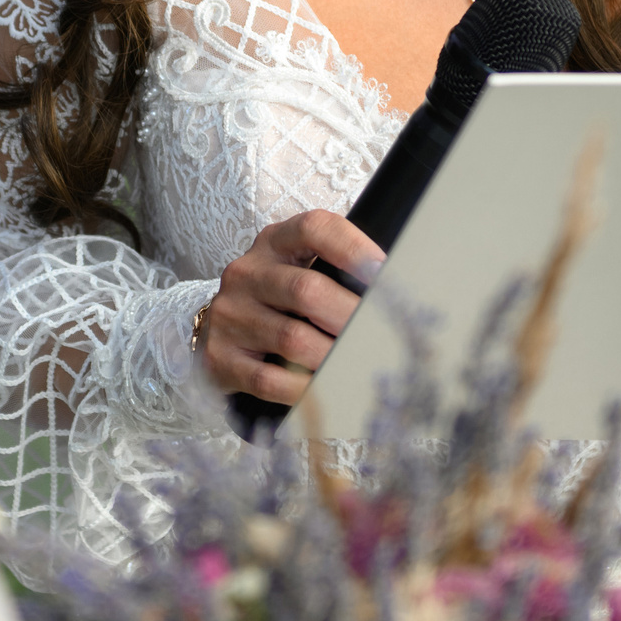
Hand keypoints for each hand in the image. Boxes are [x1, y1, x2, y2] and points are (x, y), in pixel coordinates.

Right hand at [201, 210, 384, 404]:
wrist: (220, 332)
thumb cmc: (279, 301)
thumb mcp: (300, 271)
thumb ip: (339, 275)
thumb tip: (400, 296)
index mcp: (275, 242)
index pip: (315, 229)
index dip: (354, 249)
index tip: (386, 275)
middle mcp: (248, 272)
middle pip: (307, 290)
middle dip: (352, 318)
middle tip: (385, 337)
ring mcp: (231, 314)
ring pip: (292, 339)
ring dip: (334, 358)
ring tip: (363, 367)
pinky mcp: (220, 356)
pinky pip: (270, 379)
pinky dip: (305, 389)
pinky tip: (328, 391)